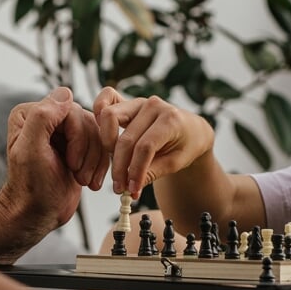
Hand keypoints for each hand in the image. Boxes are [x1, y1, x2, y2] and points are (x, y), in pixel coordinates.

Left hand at [0, 87, 107, 237]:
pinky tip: (91, 181)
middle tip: (78, 173)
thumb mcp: (31, 150)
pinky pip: (102, 145)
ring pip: (98, 132)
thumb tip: (65, 92)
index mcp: (31, 114)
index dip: (77, 135)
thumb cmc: (31, 187)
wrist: (38, 214)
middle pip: (86, 120)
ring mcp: (64, 133)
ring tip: (83, 179)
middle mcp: (47, 119)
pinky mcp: (78, 147)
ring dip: (95, 160)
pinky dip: (101, 165)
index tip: (70, 162)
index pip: (69, 109)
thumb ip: (42, 117)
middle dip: (87, 151)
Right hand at [92, 88, 216, 196]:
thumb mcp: (176, 163)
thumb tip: (131, 189)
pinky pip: (108, 98)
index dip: (135, 171)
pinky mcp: (129, 102)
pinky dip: (99, 114)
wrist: (191, 130)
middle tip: (119, 187)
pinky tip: (102, 136)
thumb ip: (153, 173)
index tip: (132, 191)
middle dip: (120, 167)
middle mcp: (153, 106)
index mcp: (170, 120)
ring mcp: (139, 102)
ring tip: (115, 165)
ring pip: (110, 117)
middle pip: (126, 139)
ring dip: (107, 145)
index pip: (145, 148)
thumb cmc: (186, 146)